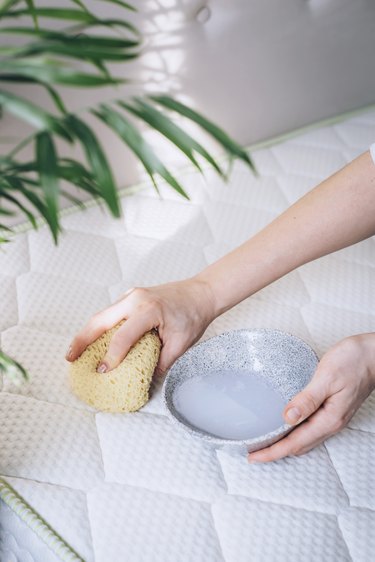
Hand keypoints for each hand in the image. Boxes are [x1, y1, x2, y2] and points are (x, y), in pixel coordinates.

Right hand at [66, 278, 214, 374]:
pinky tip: (94, 341)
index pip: (123, 337)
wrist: (201, 293)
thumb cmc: (193, 315)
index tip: (103, 371)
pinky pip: (111, 312)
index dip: (112, 356)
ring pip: (102, 314)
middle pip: (100, 319)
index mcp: (149, 310)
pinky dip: (100, 326)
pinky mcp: (131, 297)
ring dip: (88, 332)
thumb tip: (146, 380)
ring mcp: (131, 295)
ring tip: (75, 351)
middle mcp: (135, 299)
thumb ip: (162, 362)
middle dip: (82, 339)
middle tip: (70, 357)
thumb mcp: (181, 343)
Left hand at [248, 333, 374, 462]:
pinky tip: (285, 426)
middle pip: (298, 446)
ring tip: (265, 443)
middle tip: (253, 453)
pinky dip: (294, 433)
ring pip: (304, 439)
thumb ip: (307, 399)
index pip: (295, 443)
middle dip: (275, 452)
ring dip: (284, 444)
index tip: (254, 456)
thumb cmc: (354, 361)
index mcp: (329, 419)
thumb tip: (288, 418)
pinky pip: (310, 428)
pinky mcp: (332, 409)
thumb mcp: (327, 377)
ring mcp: (333, 417)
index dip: (273, 452)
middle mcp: (331, 422)